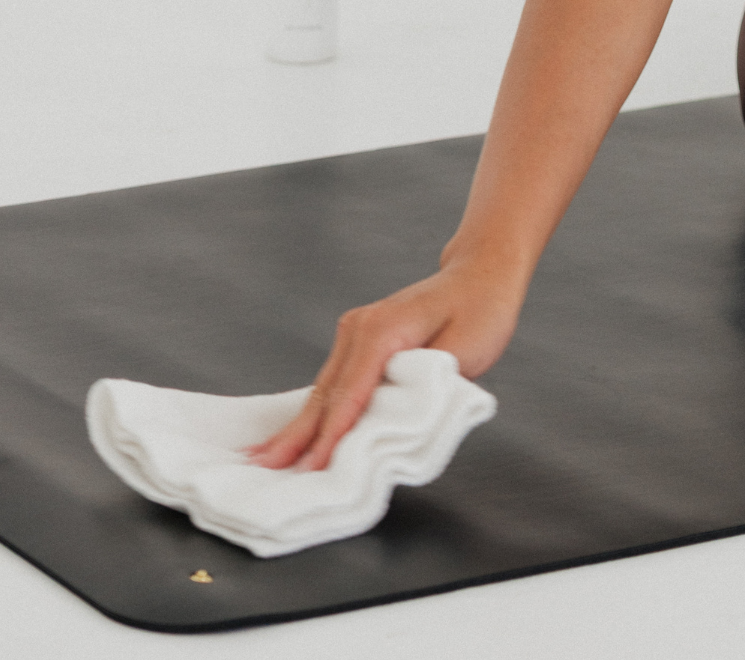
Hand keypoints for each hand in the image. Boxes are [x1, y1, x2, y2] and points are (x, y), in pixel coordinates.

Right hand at [245, 255, 525, 471]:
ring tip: (266, 459)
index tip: (311, 469)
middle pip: (326, 392)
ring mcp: (356, 331)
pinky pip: (334, 381)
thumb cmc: (481, 310)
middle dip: (297, 434)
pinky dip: (316, 410)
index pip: (350, 394)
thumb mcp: (464, 351)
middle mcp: (360, 327)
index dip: (331, 436)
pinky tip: (295, 433)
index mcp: (384, 330)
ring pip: (325, 388)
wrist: (481, 273)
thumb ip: (426, 388)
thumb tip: (392, 423)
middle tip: (263, 468)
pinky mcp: (359, 339)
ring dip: (300, 425)